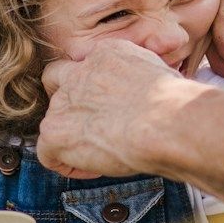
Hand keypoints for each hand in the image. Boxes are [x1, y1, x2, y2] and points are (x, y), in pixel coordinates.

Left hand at [39, 39, 197, 178]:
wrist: (166, 120)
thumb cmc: (176, 103)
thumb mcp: (162, 73)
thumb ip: (143, 77)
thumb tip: (148, 92)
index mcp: (106, 54)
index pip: (85, 66)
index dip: (92, 87)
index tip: (109, 107)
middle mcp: (79, 73)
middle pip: (55, 82)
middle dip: (67, 104)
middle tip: (89, 126)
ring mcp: (63, 102)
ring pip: (52, 122)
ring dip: (72, 139)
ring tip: (102, 154)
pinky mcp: (55, 131)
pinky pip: (47, 153)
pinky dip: (66, 165)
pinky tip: (93, 168)